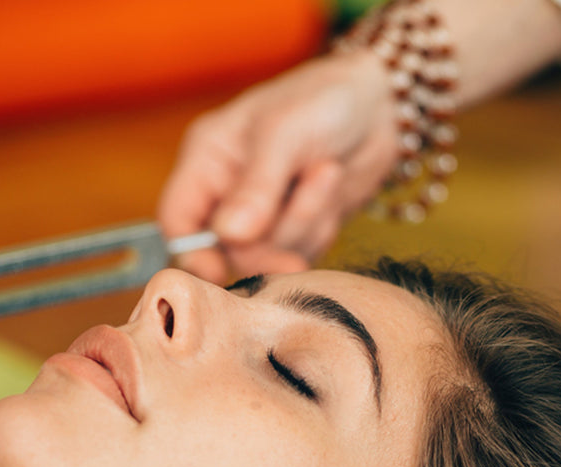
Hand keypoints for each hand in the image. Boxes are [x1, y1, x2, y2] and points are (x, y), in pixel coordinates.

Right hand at [157, 49, 396, 283]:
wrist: (380, 108)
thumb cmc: (323, 101)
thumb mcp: (284, 133)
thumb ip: (256, 187)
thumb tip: (229, 236)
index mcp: (208, 160)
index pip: (180, 221)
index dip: (193, 252)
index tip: (219, 271)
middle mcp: (229, 193)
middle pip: (230, 250)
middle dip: (273, 235)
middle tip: (311, 199)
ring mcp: (263, 216)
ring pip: (271, 254)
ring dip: (306, 221)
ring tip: (327, 171)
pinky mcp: (296, 231)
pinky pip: (301, 253)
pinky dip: (322, 227)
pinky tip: (333, 187)